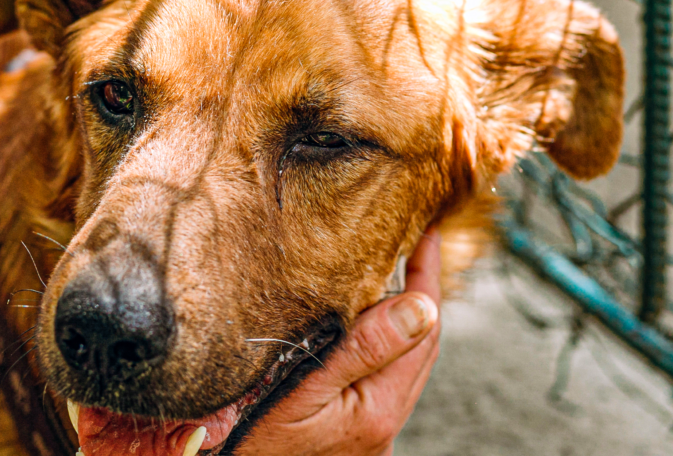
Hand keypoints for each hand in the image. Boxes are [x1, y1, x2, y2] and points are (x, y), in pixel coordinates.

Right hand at [239, 229, 441, 455]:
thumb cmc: (245, 436)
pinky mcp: (359, 439)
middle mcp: (385, 427)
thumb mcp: (299, 387)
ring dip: (400, 323)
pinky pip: (385, 385)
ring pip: (403, 367)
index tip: (427, 236)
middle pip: (421, 348)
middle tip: (411, 247)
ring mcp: (374, 436)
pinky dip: (383, 351)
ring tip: (386, 278)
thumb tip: (423, 307)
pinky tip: (359, 329)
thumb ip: (363, 349)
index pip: (423, 331)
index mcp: (378, 410)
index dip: (426, 279)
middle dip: (419, 295)